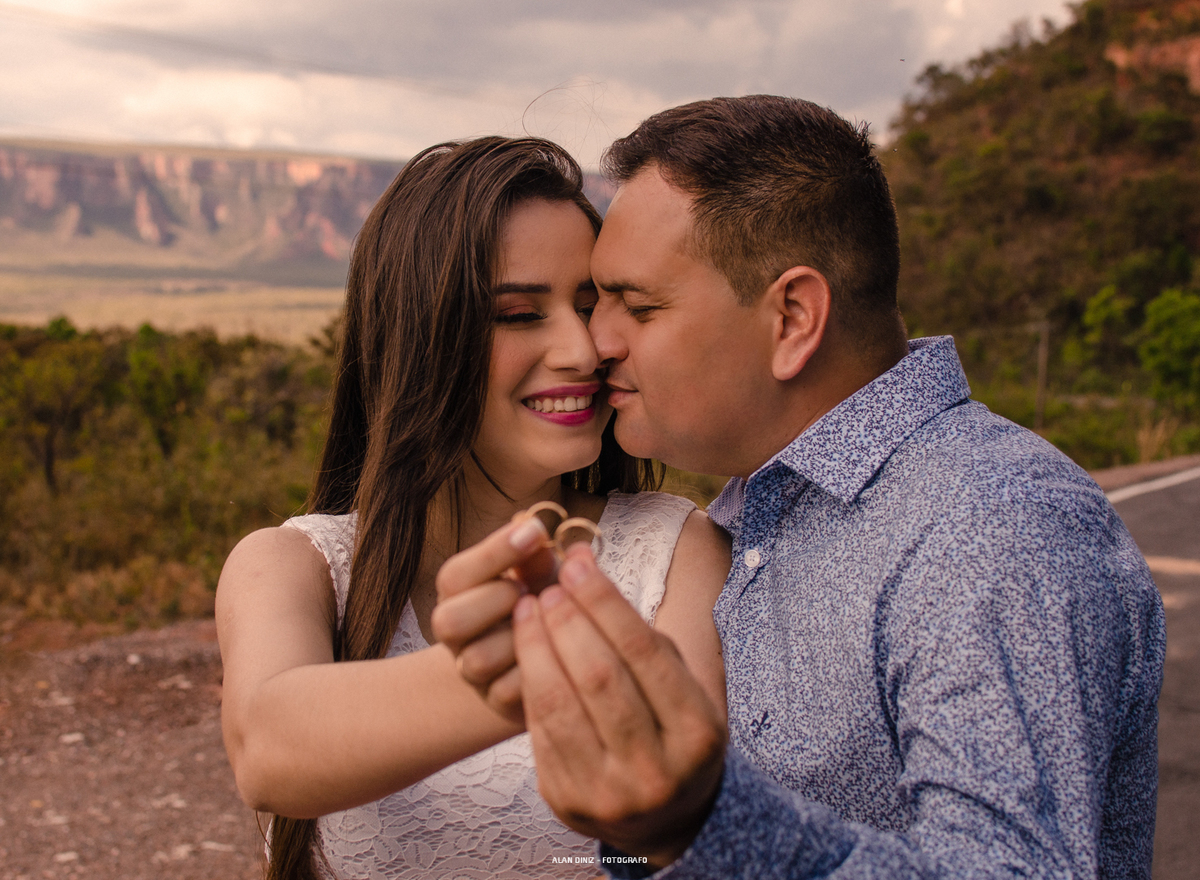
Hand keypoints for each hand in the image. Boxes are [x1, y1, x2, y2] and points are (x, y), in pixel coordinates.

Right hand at [432, 515, 558, 722]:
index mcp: (459, 591)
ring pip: (477, 661)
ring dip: (520, 638)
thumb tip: (543, 530)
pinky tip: (561, 652)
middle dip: (496, 601)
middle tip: (531, 589)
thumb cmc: (545, 598)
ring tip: (550, 622)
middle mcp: (456, 631)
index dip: (495, 551)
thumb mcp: (543, 571)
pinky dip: (540, 669)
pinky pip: (510, 691)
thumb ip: (538, 556)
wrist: (549, 652)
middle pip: (448, 621)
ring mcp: (472, 669)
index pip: (456, 574)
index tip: (535, 531)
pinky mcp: (496, 701)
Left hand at [513, 544, 726, 866]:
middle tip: (550, 585)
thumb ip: (641, 637)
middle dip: (568, 621)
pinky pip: (540, 731)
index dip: (604, 602)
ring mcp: (610, 793)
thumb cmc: (673, 732)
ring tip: (528, 609)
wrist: (665, 820)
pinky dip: (530, 682)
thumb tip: (587, 568)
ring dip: (537, 646)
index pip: (643, 652)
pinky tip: (525, 649)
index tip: (578, 563)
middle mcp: (656, 769)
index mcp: (697, 733)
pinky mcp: (568, 802)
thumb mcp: (685, 689)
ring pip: (560, 703)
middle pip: (599, 676)